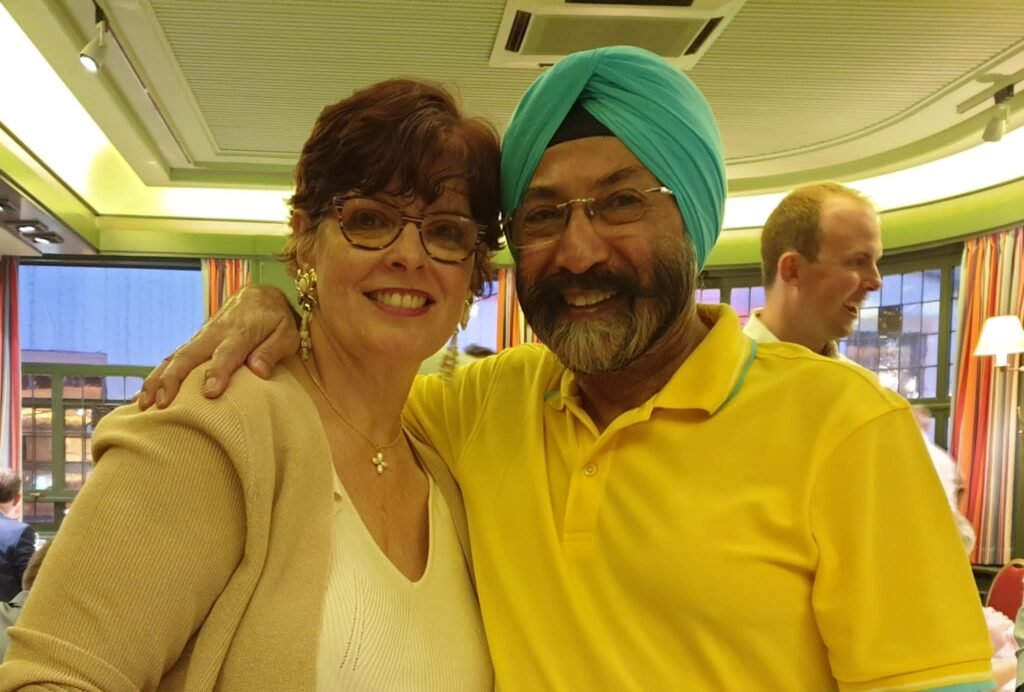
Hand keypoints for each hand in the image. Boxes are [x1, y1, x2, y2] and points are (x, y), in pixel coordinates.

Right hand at [138, 284, 298, 408]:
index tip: (209, 393)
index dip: (217, 372)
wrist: (260, 296)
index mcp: (241, 331)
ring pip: (175, 357)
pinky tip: (142, 396)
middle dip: (174, 379)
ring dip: (157, 379)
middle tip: (162, 404)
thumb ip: (273, 350)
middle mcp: (215, 333)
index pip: (227, 353)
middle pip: (190, 355)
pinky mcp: (195, 342)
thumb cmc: (277, 319)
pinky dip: (157, 376)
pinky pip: (173, 358)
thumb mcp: (287, 333)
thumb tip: (258, 371)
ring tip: (143, 404)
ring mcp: (201, 337)